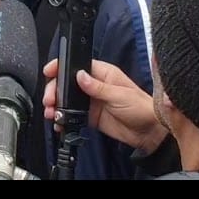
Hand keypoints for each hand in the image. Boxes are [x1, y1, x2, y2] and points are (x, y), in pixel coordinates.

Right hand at [42, 58, 166, 152]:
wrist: (149, 132)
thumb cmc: (141, 107)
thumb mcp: (119, 95)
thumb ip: (97, 87)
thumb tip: (79, 76)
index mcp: (103, 73)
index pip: (77, 65)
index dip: (61, 67)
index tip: (49, 71)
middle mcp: (95, 85)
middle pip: (67, 83)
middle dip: (55, 90)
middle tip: (50, 100)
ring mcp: (91, 101)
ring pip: (67, 99)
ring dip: (57, 105)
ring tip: (51, 113)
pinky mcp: (91, 116)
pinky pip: (72, 115)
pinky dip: (64, 118)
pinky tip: (60, 122)